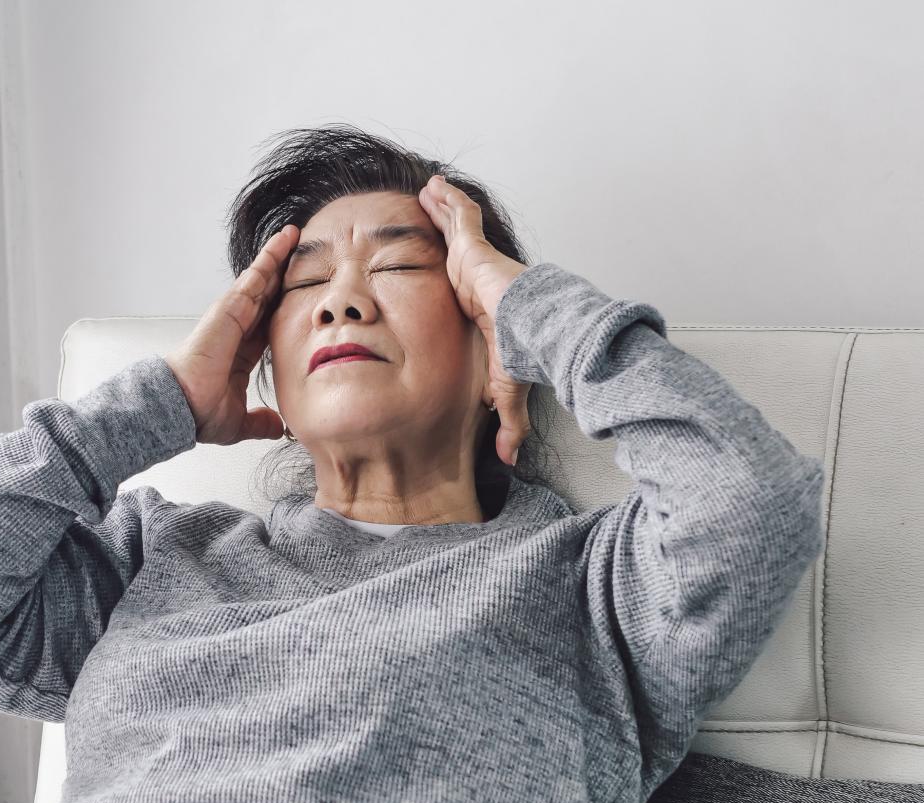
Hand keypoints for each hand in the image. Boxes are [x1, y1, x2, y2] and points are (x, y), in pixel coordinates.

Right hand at [163, 225, 297, 445]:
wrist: (181, 407)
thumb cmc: (198, 411)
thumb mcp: (238, 420)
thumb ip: (259, 421)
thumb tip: (277, 426)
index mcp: (242, 352)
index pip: (270, 323)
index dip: (286, 308)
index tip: (303, 297)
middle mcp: (237, 329)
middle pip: (267, 295)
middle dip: (283, 274)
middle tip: (303, 254)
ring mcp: (232, 315)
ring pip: (261, 279)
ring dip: (278, 256)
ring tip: (295, 235)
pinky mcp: (229, 307)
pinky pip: (255, 276)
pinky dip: (270, 257)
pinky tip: (285, 241)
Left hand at [418, 174, 531, 465]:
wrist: (532, 328)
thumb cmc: (525, 351)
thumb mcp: (507, 388)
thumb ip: (507, 421)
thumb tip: (509, 460)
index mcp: (482, 305)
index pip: (463, 285)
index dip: (455, 274)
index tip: (448, 271)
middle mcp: (479, 279)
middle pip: (456, 250)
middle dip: (444, 233)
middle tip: (426, 219)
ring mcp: (477, 259)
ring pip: (455, 229)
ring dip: (441, 211)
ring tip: (425, 194)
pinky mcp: (474, 246)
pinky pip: (457, 215)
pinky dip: (445, 199)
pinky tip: (431, 186)